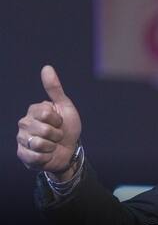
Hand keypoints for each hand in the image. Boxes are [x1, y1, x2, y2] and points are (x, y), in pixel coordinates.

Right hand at [17, 66, 81, 180]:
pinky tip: (47, 154)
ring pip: (38, 144)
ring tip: (52, 145)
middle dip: (56, 134)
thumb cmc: (68, 127)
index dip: (58, 120)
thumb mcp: (65, 107)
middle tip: (57, 135)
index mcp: (33, 111)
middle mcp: (24, 124)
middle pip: (42, 130)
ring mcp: (21, 140)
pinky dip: (46, 157)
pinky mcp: (22, 155)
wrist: (70, 150)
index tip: (60, 122)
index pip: (45, 113)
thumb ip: (54, 88)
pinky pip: (35, 157)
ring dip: (52, 146)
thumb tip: (46, 67)